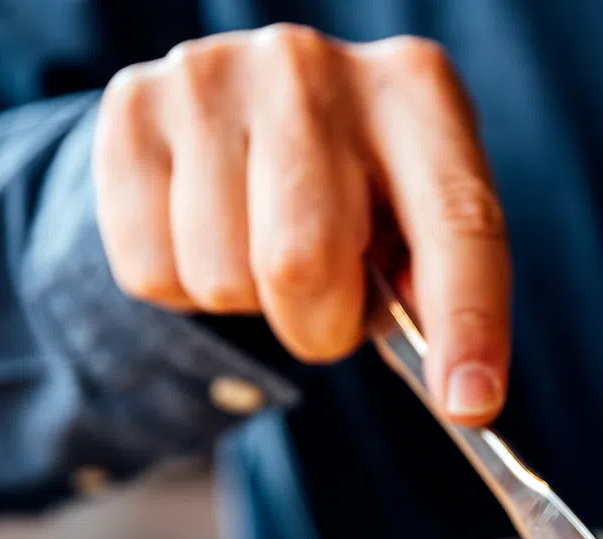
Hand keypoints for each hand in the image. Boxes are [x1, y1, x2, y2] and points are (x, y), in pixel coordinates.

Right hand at [93, 25, 509, 423]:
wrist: (244, 103)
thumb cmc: (358, 183)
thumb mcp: (419, 216)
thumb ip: (440, 289)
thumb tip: (455, 385)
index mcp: (416, 92)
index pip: (457, 222)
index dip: (467, 324)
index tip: (469, 404)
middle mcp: (313, 70)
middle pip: (304, 264)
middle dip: (320, 325)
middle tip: (328, 305)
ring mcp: (213, 77)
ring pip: (222, 278)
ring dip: (248, 303)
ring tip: (265, 245)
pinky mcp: (133, 107)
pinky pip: (152, 270)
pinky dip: (182, 285)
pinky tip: (206, 229)